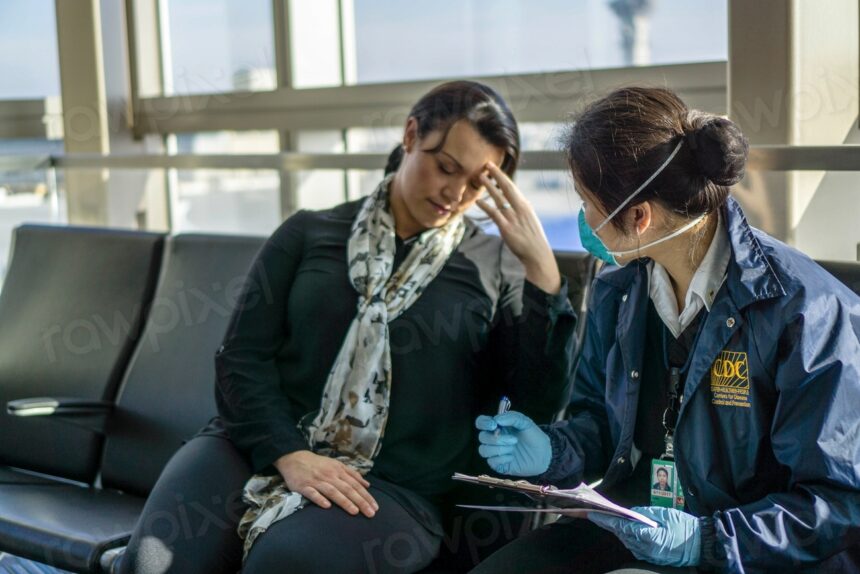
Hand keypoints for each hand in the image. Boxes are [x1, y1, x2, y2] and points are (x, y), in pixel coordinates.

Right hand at [274, 450, 378, 517]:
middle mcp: (330, 476)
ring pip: (333, 491)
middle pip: (347, 489)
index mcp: (339, 471)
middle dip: (360, 501)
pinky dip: (320, 499)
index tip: (375, 507)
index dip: (366, 496)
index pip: (355, 485)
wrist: (295, 458)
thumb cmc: (319, 464)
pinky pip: (313, 493)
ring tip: (355, 511)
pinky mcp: (304, 486)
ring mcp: (317, 481)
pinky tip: (327, 507)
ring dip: (344, 501)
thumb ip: (352, 474)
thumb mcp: (337, 465)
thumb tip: (367, 485)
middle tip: (370, 513)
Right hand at [475, 411, 551, 475]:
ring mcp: (495, 452)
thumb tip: (497, 419)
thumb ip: (512, 417)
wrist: (544, 455)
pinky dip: (502, 459)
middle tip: (514, 440)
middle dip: (497, 439)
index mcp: (498, 426)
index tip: (494, 425)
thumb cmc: (534, 437)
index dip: (484, 423)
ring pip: (483, 450)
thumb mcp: (526, 423)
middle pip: (482, 437)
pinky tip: (512, 457)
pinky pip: (491, 461)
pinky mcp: (498, 464)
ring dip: (499, 449)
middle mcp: (494, 439)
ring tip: (513, 449)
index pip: (481, 422)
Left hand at [476, 162, 560, 293]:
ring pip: (499, 198)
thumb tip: (522, 202)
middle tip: (487, 164)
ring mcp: (513, 218)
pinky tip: (478, 201)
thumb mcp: (531, 220)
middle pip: (507, 187)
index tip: (494, 168)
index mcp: (525, 206)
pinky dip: (486, 206)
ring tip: (480, 177)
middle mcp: (520, 208)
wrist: (537, 254)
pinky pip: (494, 214)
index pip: (512, 187)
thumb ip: (524, 210)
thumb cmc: (533, 238)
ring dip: (489, 187)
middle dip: (497, 175)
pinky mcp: (507, 228)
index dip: (502, 176)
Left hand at [589, 506, 701, 566]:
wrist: (701, 546)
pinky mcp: (651, 557)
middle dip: (607, 523)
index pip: (619, 526)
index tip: (590, 513)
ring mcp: (647, 554)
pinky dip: (627, 536)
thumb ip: (645, 513)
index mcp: (646, 536)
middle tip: (592, 513)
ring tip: (605, 518)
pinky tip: (624, 528)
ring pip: (626, 540)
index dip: (604, 519)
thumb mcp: (665, 514)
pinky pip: (634, 545)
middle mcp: (643, 548)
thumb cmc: (685, 527)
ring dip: (617, 530)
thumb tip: (630, 513)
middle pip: (620, 534)